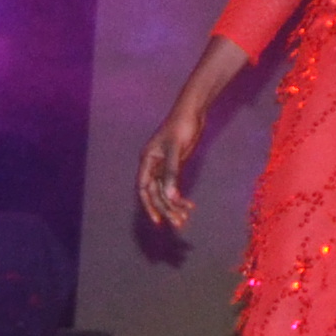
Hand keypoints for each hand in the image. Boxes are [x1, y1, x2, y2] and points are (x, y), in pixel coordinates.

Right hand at [136, 102, 205, 234]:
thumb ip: (172, 173)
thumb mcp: (176, 150)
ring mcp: (163, 166)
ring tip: (185, 218)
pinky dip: (180, 196)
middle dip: (166, 208)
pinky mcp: (174, 165)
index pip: (143, 188)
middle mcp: (152, 165)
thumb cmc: (181, 126)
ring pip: (165, 191)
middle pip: (156, 192)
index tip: (158, 220)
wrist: (192, 112)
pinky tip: (189, 205)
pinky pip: (174, 186)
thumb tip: (171, 196)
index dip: (149, 205)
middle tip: (178, 222)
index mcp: (147, 160)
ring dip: (174, 205)